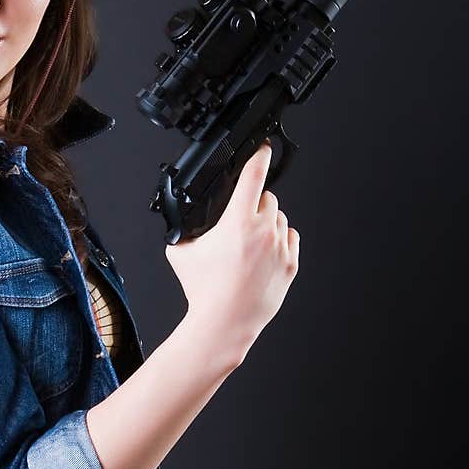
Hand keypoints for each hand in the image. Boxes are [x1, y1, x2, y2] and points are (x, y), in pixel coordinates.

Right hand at [164, 141, 299, 363]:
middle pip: (268, 198)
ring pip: (280, 219)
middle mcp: (263, 231)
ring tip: (249, 245)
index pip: (254, 175)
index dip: (259, 155)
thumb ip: (184, 231)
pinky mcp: (290, 265)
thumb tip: (178, 224)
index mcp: (238, 222)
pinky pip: (289, 239)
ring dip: (267, 223)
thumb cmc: (204, 290)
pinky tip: (263, 255)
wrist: (224, 322)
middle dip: (254, 205)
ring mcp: (280, 248)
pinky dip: (279, 241)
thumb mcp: (181, 253)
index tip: (263, 146)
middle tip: (239, 224)